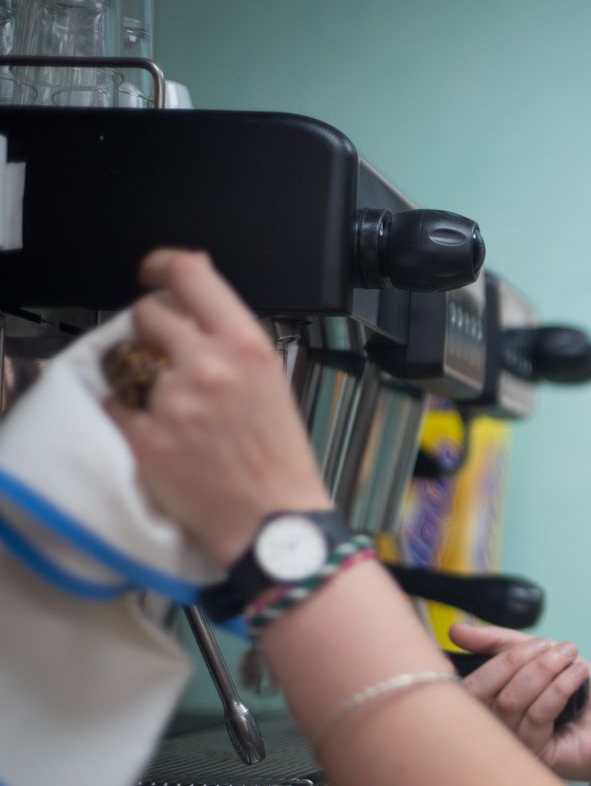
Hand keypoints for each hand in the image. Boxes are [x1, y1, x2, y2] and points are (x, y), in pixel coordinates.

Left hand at [105, 249, 332, 567]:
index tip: (153, 272)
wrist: (274, 519)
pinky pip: (115, 404)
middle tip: (164, 353)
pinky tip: (157, 430)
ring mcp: (173, 401)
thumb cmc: (279, 455)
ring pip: (128, 361)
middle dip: (150, 329)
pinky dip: (127, 413)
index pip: (189, 275)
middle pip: (147, 313)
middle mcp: (208, 365)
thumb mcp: (272, 380)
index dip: (163, 266)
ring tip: (170, 405)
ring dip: (140, 375)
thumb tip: (196, 302)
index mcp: (246, 345)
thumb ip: (233, 340)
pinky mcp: (146, 438)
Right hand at [449, 623, 590, 784]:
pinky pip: (537, 716)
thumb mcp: (543, 656)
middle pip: (484, 693)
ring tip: (570, 657)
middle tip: (551, 647)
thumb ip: (501, 644)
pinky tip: (578, 675)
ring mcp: (514, 747)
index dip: (498, 657)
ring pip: (512, 702)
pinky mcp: (536, 756)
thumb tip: (456, 630)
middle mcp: (496, 730)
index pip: (471, 683)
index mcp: (492, 706)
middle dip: (518, 661)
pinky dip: (559, 687)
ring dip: (544, 671)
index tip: (535, 642)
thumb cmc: (582, 693)